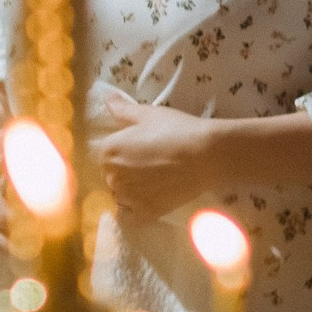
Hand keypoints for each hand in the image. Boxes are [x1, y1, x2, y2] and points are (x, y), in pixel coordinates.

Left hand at [92, 91, 216, 220]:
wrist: (207, 155)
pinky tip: (155, 196)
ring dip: (131, 190)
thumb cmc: (176, 130)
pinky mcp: (145, 212)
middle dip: (125, 172)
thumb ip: (122, 109)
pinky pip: (133, 213)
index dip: (120, 154)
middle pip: (111, 177)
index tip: (137, 152)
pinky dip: (140, 207)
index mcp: (107, 152)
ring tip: (155, 180)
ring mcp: (128, 197)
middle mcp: (111, 176)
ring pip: (121, 196)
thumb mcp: (148, 114)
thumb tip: (106, 99)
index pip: (104, 157)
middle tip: (150, 165)